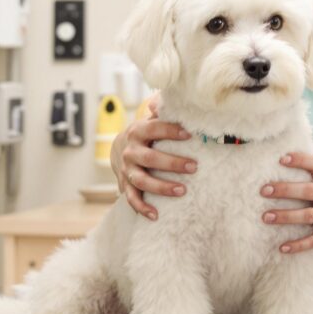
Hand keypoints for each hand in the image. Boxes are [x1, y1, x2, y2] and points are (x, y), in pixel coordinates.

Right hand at [113, 101, 196, 219]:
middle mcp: (131, 151)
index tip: (189, 134)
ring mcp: (127, 169)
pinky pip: (132, 199)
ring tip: (182, 191)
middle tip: (194, 166)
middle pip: (150, 158)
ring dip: (162, 187)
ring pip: (142, 180)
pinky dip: (142, 208)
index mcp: (138, 132)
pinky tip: (156, 215)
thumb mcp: (150, 118)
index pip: (154, 128)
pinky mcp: (125, 184)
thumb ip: (162, 110)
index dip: (170, 131)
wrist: (118, 147)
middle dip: (172, 163)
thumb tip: (171, 98)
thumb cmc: (145, 132)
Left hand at [260, 148, 312, 253]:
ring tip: (266, 217)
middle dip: (285, 190)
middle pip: (308, 190)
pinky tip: (283, 247)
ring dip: (286, 216)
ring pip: (308, 215)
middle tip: (264, 189)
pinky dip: (299, 245)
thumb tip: (310, 144)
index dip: (300, 160)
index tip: (281, 158)